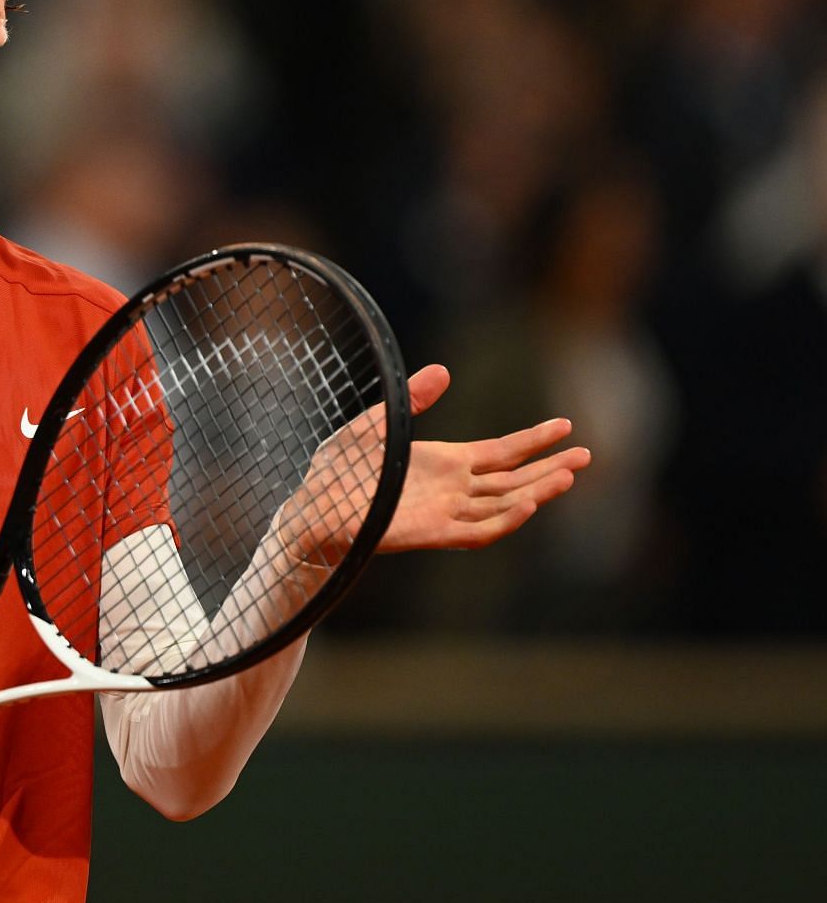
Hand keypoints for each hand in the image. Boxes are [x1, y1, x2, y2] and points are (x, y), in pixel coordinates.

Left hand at [279, 365, 589, 563]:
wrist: (313, 505)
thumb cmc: (341, 469)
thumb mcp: (378, 423)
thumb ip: (412, 399)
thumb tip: (444, 370)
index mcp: (445, 463)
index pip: (501, 453)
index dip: (533, 440)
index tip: (565, 425)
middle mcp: (453, 490)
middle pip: (514, 480)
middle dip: (550, 468)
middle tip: (587, 455)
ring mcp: (446, 512)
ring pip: (504, 504)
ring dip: (537, 491)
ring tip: (569, 474)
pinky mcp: (432, 532)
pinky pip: (478, 530)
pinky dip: (506, 519)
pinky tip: (529, 503)